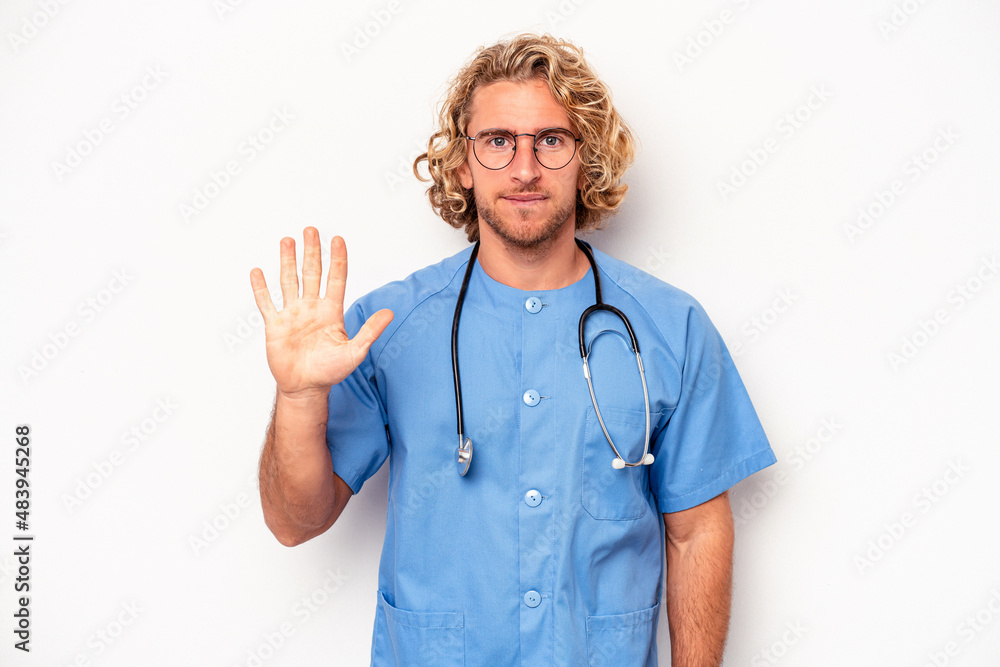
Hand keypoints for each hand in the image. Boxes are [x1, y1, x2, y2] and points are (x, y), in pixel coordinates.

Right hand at [249, 227, 392, 398]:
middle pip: (312, 273)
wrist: (305, 388)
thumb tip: (390, 313)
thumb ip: (370, 331)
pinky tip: (257, 271)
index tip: (337, 239)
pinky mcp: (275, 325)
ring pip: (289, 281)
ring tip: (287, 240)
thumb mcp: (355, 352)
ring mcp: (292, 315)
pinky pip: (266, 303)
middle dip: (312, 251)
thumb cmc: (330, 372)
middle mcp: (312, 308)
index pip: (335, 278)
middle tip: (311, 230)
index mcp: (331, 311)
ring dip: (287, 261)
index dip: (337, 259)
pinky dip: (261, 288)